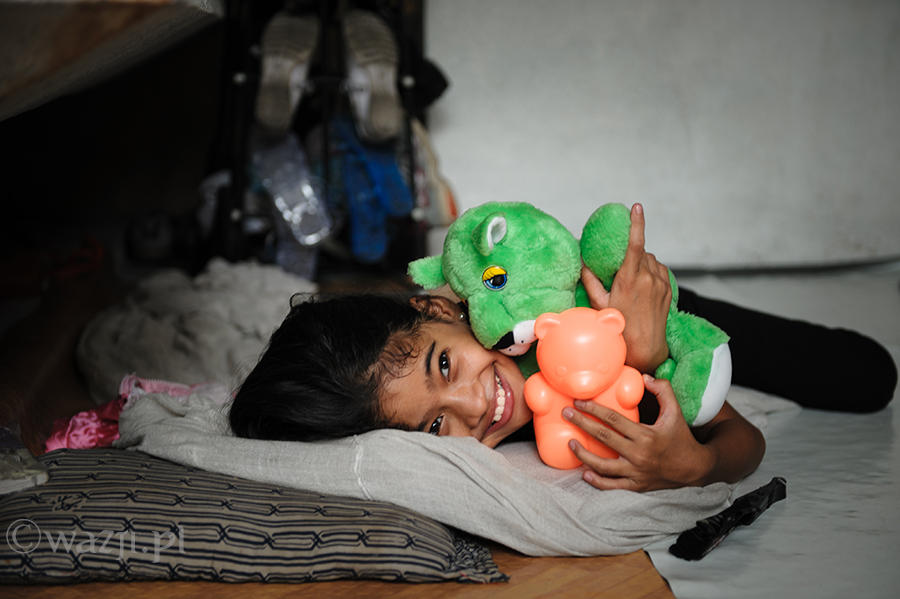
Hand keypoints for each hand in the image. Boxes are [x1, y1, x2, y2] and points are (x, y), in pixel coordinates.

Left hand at [562, 376, 714, 491]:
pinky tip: (584, 473)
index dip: (594, 408)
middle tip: (566, 413)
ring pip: (603, 466)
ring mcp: (636, 472)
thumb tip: (645, 377)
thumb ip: (663, 391)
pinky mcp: (636, 486)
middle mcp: (639, 454)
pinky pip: (612, 486)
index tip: (579, 402)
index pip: (613, 419)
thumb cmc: (682, 438)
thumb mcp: (676, 412)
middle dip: (582, 423)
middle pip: (603, 437)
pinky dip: (597, 481)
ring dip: (584, 455)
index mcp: (646, 435)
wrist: (695, 469)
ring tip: (570, 443)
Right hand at [581, 203, 671, 373]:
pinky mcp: (668, 289)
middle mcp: (648, 279)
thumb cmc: (619, 327)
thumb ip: (590, 281)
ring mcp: (661, 283)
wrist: (645, 348)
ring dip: (641, 263)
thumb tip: (582, 262)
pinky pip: (659, 270)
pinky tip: (642, 286)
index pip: (635, 244)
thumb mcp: (599, 304)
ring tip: (631, 282)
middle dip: (631, 254)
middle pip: (641, 252)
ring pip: (651, 261)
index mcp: (629, 280)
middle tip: (620, 269)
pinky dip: (650, 272)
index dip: (636, 223)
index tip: (636, 207)